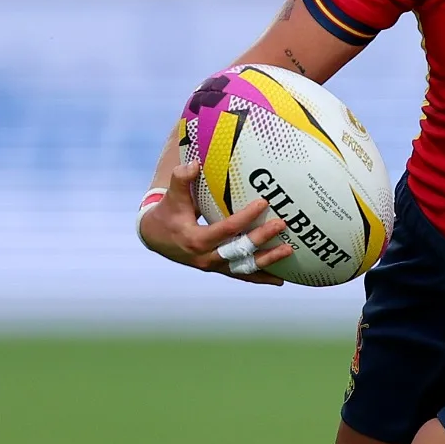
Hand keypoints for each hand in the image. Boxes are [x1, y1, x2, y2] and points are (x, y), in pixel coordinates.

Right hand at [137, 158, 294, 284]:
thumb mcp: (172, 197)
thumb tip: (195, 164)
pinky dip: (260, 278)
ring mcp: (213, 266)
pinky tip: (280, 280)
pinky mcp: (218, 269)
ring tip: (289, 251)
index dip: (246, 217)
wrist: (155, 238)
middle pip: (239, 250)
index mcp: (195, 239)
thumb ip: (181, 179)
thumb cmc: (168, 213)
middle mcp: (206, 257)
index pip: (226, 229)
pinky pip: (242, 276)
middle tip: (282, 224)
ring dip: (267, 261)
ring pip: (244, 267)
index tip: (264, 203)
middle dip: (261, 238)